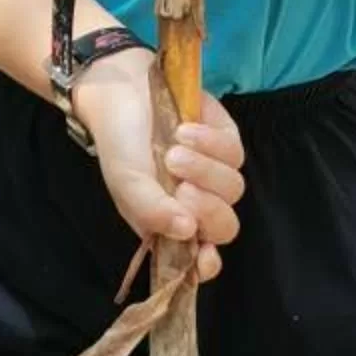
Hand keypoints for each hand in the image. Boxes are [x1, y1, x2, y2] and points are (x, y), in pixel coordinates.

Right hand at [75, 53, 244, 282]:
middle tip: (180, 186)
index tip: (205, 255)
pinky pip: (235, 152)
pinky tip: (184, 129)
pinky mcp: (227, 142)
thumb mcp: (127, 182)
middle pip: (225, 226)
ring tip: (173, 149)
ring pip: (233, 188)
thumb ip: (152, 211)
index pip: (199, 260)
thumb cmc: (121, 144)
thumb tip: (187, 232)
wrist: (123, 91)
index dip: (207, 264)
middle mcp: (197, 205)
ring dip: (204, 169)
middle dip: (207, 209)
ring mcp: (215, 174)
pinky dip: (211, 143)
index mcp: (170, 226)